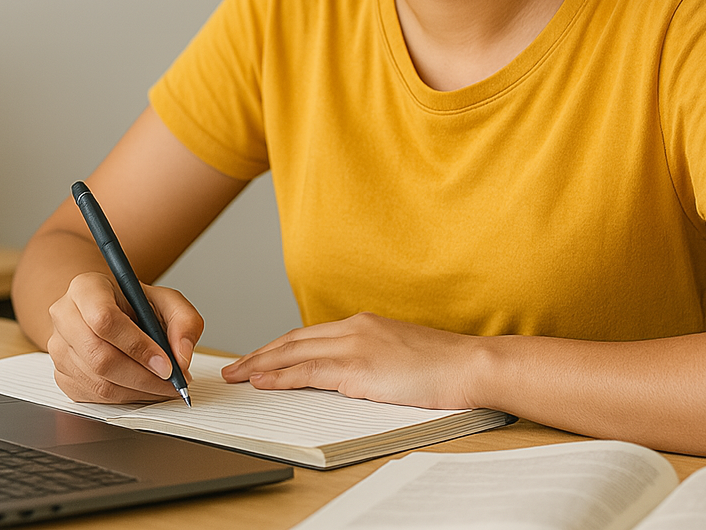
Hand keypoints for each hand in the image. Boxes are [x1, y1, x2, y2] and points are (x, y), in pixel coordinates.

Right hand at [45, 271, 202, 403]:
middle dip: (143, 377)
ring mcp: (58, 348)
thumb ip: (184, 321)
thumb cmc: (133, 304)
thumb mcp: (166, 300)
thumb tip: (181, 357)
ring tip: (163, 386)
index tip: (167, 364)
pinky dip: (125, 399)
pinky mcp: (61, 374)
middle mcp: (64, 316)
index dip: (138, 347)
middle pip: (100, 357)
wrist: (107, 311)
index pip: (104, 320)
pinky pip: (93, 397)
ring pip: (98, 382)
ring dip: (138, 392)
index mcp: (86, 288)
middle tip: (172, 382)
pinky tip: (143, 389)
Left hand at [221, 312, 485, 410]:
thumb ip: (371, 358)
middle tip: (234, 367)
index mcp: (364, 323)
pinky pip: (309, 371)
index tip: (258, 357)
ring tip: (237, 375)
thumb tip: (349, 376)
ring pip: (293, 353)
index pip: (308, 334)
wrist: (471, 364)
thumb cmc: (444, 366)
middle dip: (260, 354)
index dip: (278, 346)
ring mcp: (356, 346)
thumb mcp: (399, 354)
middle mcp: (354, 328)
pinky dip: (281, 376)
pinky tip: (262, 381)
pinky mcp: (359, 367)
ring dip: (260, 365)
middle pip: (293, 340)